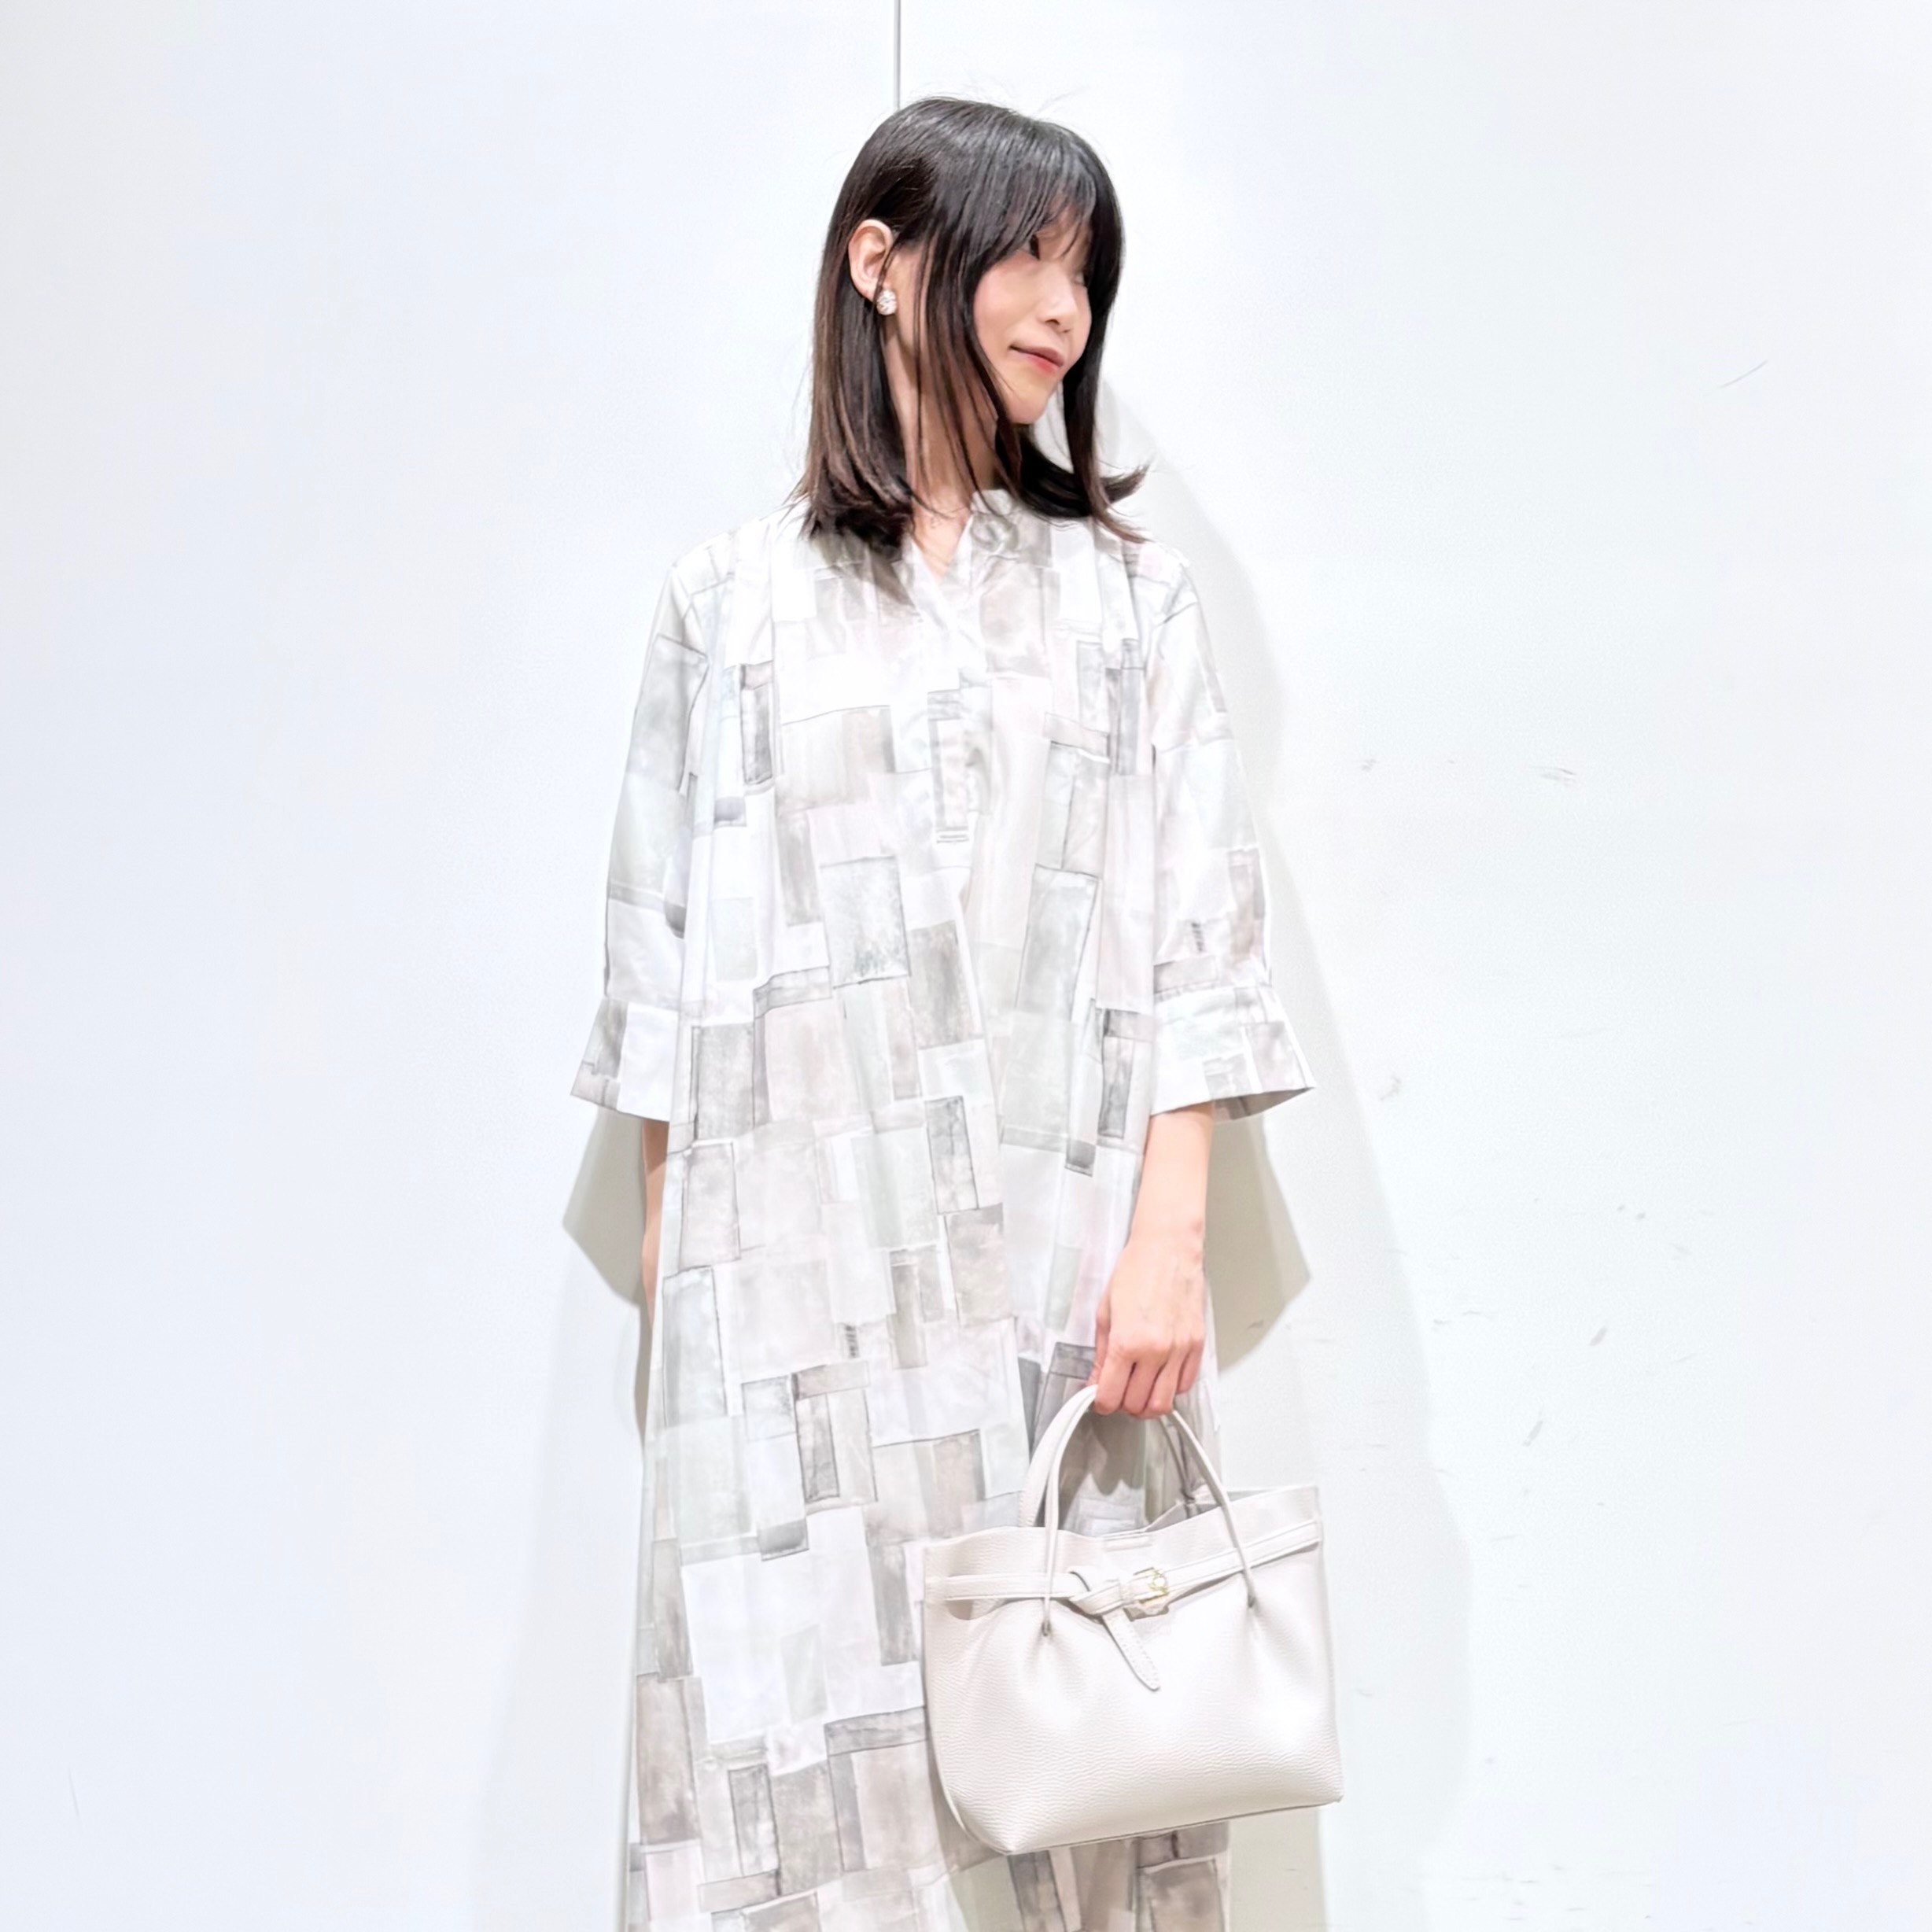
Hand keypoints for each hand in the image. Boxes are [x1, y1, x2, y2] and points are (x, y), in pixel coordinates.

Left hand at [1089, 1225, 1205, 1418]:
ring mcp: (1179, 1350)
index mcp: (1128, 1341)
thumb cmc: (1137, 1270)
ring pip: (1164, 1403)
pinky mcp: (1196, 1345)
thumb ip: (1102, 1353)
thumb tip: (1098, 1379)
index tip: (1099, 1398)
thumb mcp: (1105, 1311)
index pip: (1111, 1395)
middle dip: (1122, 1404)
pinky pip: (1184, 1385)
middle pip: (1138, 1405)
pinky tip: (1159, 1377)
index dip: (1101, 1402)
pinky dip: (1170, 1389)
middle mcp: (1156, 1350)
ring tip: (1137, 1390)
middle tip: (1116, 1391)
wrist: (1167, 1249)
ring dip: (1147, 1404)